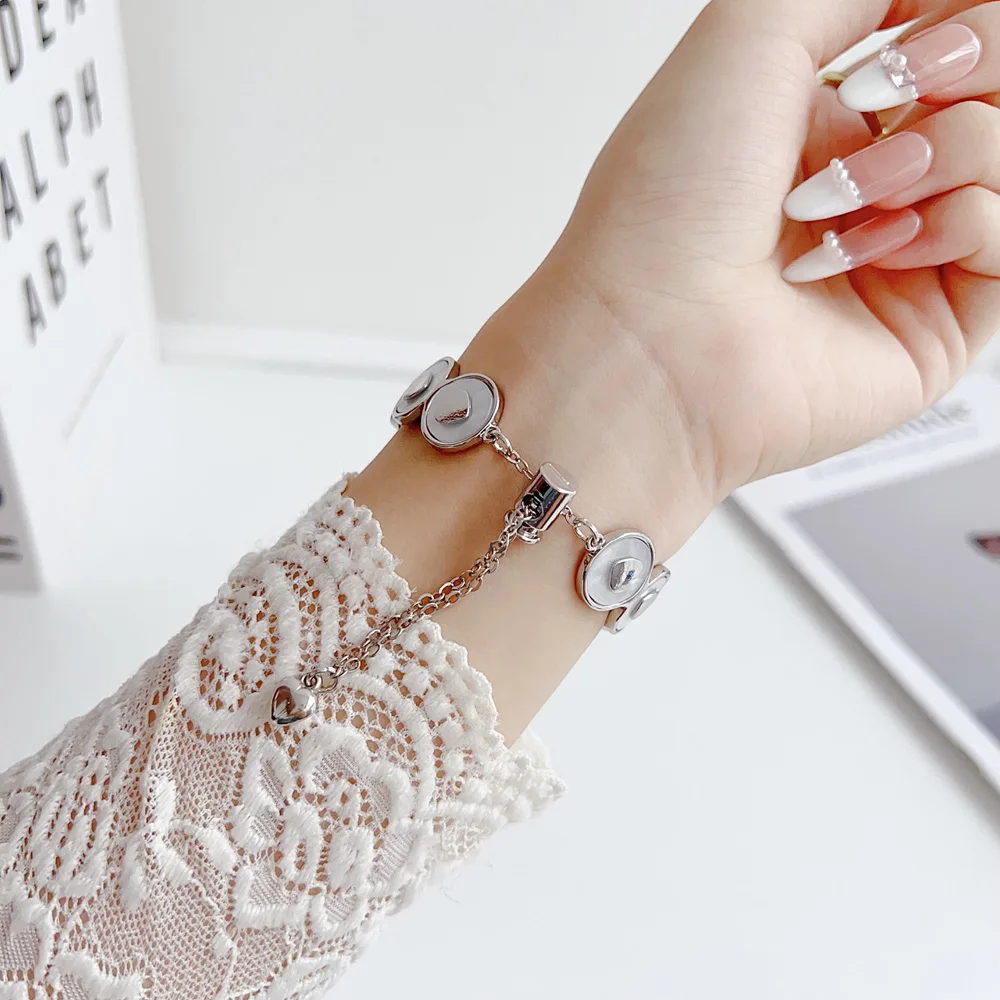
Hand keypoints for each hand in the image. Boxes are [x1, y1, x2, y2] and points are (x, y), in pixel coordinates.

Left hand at [526, 0, 998, 528]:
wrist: (651, 340)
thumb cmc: (666, 206)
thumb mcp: (744, 36)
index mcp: (818, 118)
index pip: (948, 33)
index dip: (953, 16)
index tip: (905, 36)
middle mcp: (864, 182)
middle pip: (990, 87)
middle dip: (957, 65)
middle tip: (887, 95)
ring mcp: (901, 254)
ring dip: (939, 152)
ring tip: (833, 204)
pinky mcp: (934, 323)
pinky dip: (956, 223)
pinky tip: (878, 251)